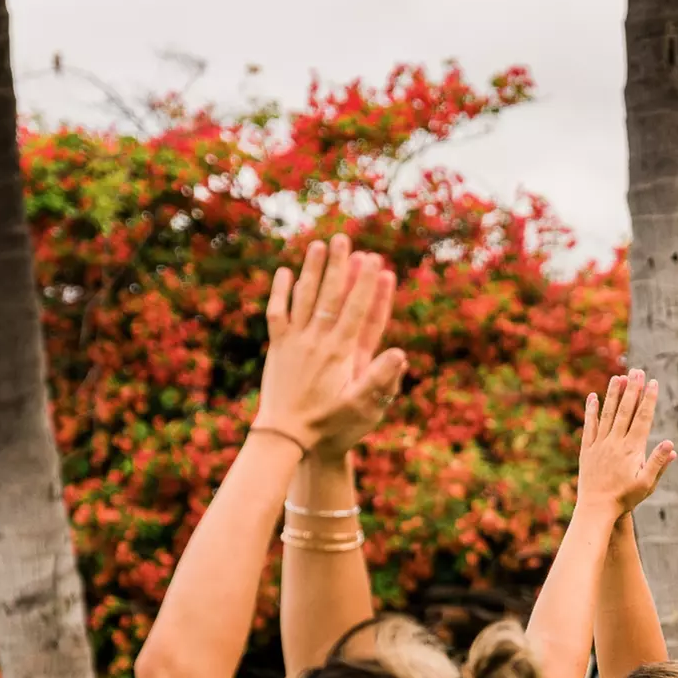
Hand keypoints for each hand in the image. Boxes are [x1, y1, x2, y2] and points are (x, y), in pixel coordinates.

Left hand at [257, 239, 404, 452]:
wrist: (285, 438)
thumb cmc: (329, 427)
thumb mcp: (362, 408)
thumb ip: (380, 380)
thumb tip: (400, 353)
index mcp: (340, 354)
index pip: (357, 312)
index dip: (368, 286)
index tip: (376, 262)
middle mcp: (316, 342)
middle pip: (330, 297)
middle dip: (339, 267)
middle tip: (345, 240)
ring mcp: (295, 342)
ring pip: (304, 299)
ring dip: (313, 270)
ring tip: (319, 244)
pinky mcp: (278, 348)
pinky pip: (277, 314)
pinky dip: (281, 293)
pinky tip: (286, 272)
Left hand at [578, 369, 675, 518]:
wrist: (596, 509)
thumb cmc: (625, 498)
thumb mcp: (647, 484)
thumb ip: (658, 463)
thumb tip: (670, 444)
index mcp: (632, 449)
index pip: (643, 418)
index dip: (649, 399)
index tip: (653, 382)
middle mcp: (615, 442)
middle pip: (625, 410)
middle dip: (633, 389)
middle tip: (638, 371)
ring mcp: (599, 444)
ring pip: (607, 414)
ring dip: (613, 394)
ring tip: (619, 377)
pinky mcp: (587, 449)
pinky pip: (589, 426)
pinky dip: (592, 411)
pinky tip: (593, 397)